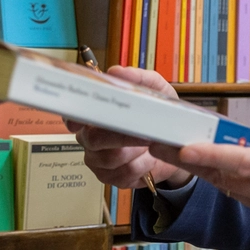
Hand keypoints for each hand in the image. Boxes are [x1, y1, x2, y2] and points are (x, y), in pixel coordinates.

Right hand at [68, 65, 189, 189]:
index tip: (80, 121)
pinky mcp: (110, 178)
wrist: (176, 148)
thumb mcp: (157, 92)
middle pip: (94, 139)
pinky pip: (122, 175)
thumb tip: (117, 71)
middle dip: (122, 136)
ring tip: (151, 143)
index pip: (73, 114)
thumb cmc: (159, 116)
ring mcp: (98, 159)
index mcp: (95, 114)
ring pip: (110, 158)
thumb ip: (140, 79)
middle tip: (146, 133)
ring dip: (136, 151)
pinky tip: (149, 160)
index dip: (73, 118)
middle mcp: (90, 137)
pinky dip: (141, 167)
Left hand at [151, 82, 249, 243]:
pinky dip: (219, 177)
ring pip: (225, 186)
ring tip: (170, 149)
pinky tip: (204, 163)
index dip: (210, 155)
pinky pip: (237, 193)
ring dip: (199, 169)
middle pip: (221, 177)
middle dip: (187, 160)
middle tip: (157, 141)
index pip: (241, 163)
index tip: (185, 146)